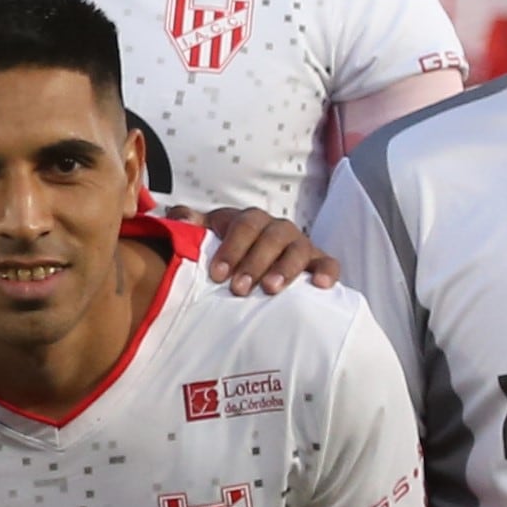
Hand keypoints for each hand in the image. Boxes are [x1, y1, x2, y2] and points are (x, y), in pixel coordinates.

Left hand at [194, 206, 337, 293]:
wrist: (258, 262)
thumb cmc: (229, 253)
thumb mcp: (209, 236)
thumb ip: (191, 227)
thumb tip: (176, 217)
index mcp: (249, 220)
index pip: (242, 226)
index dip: (231, 248)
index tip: (216, 274)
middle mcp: (277, 228)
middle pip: (270, 237)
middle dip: (254, 262)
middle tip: (239, 289)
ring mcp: (300, 244)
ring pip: (299, 249)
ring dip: (285, 268)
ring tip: (271, 289)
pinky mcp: (318, 261)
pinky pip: (329, 263)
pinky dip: (327, 272)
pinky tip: (321, 287)